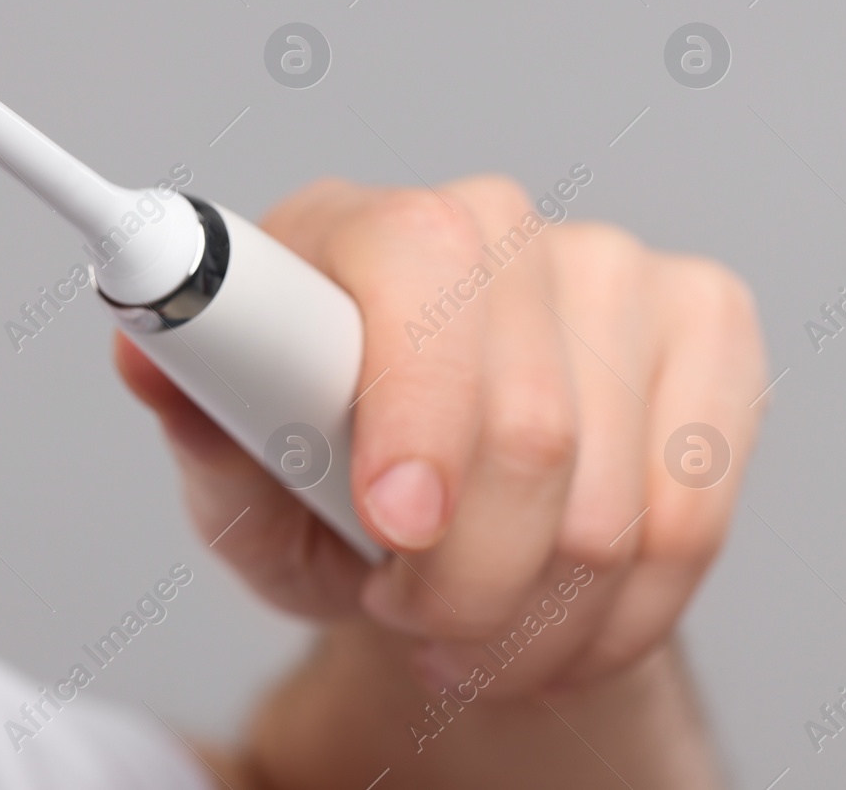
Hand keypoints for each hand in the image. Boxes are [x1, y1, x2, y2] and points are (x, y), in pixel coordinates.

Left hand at [116, 176, 766, 694]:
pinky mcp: (703, 322)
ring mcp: (608, 263)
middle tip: (407, 616)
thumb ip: (202, 428)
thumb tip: (142, 351)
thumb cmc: (316, 484)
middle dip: (463, 578)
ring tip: (459, 626)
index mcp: (352, 229)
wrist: (439, 520)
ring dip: (528, 619)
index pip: (414, 264)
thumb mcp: (236, 483)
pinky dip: (614, 619)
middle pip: (526, 420)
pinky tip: (550, 626)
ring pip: (610, 501)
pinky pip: (691, 517)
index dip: (414, 405)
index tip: (395, 526)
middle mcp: (488, 220)